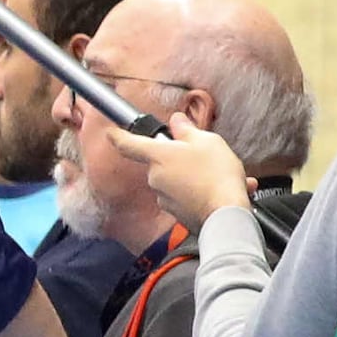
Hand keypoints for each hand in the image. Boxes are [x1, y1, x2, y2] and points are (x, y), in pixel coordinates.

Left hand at [84, 116, 251, 232]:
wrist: (225, 215)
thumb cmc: (217, 175)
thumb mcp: (207, 141)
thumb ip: (187, 130)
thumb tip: (176, 122)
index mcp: (158, 156)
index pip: (129, 144)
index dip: (119, 136)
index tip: (111, 132)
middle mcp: (155, 178)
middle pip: (160, 161)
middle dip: (178, 157)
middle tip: (202, 154)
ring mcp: (164, 197)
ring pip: (176, 179)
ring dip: (195, 175)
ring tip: (220, 174)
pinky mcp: (176, 213)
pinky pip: (187, 196)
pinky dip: (202, 191)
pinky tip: (222, 188)